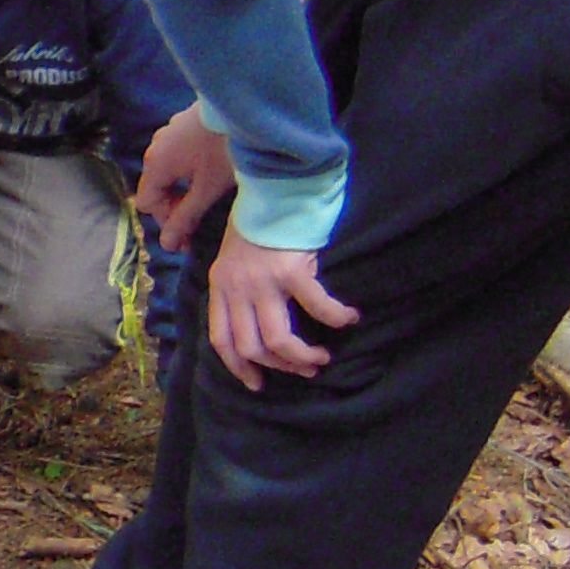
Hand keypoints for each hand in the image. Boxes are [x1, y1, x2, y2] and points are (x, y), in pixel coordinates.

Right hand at [134, 107, 237, 251]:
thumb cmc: (224, 151)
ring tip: (205, 196)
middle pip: (156, 187)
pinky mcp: (183, 124)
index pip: (147, 204)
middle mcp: (155, 147)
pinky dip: (188, 170)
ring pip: (168, 171)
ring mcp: (168, 132)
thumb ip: (185, 218)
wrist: (246, 107)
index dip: (166, 222)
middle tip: (198, 220)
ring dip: (182, 189)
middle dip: (174, 207)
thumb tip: (166, 245)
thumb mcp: (207, 190)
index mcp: (155, 165)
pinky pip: (177, 155)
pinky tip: (209, 171)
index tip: (188, 236)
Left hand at [204, 228, 360, 388]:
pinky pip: (317, 308)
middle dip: (279, 368)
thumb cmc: (259, 220)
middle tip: (304, 369)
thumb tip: (253, 320)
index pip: (221, 339)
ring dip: (302, 357)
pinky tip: (349, 319)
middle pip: (251, 347)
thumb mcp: (234, 255)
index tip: (256, 383)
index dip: (238, 367)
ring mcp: (262, 281)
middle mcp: (236, 287)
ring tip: (322, 358)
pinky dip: (335, 319)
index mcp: (220, 285)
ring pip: (279, 341)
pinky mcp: (291, 271)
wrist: (274, 185)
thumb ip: (237, 285)